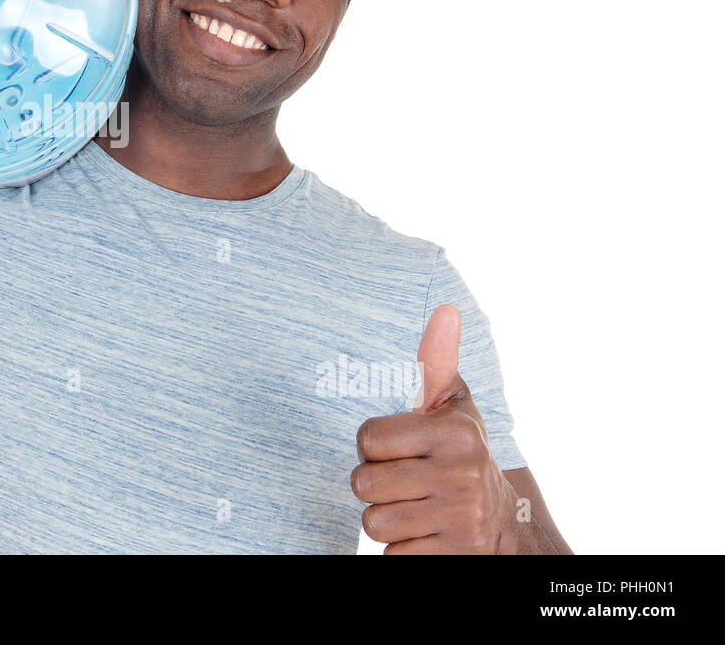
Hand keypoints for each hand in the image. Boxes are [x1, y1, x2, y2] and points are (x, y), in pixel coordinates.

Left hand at [350, 304, 521, 553]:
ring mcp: (459, 520)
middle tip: (402, 480)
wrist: (504, 524)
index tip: (397, 447)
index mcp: (455, 433)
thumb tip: (445, 309)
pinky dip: (400, 549)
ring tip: (412, 506)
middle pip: (363, 483)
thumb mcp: (453, 407)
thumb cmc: (460, 453)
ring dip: (386, 518)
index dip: (373, 446)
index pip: (367, 439)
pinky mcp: (452, 556)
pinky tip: (423, 533)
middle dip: (375, 485)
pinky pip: (391, 555)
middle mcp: (460, 475)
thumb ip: (436, 363)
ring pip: (373, 522)